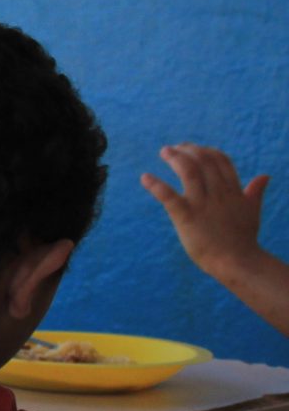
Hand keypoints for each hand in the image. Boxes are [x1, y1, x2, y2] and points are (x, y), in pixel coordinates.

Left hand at [143, 144, 270, 282]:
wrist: (237, 262)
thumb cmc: (243, 239)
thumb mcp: (252, 211)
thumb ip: (255, 192)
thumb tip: (265, 176)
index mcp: (233, 191)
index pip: (221, 161)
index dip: (206, 151)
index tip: (192, 148)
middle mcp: (219, 194)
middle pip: (204, 162)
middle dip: (188, 150)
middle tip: (172, 148)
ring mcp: (203, 205)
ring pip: (189, 173)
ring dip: (175, 159)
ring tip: (164, 151)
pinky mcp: (186, 217)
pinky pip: (169, 197)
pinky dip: (156, 186)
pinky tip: (145, 178)